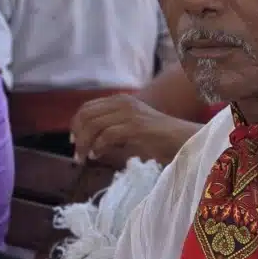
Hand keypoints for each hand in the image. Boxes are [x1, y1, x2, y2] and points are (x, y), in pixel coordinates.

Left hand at [71, 94, 198, 167]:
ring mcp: (129, 113)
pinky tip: (98, 156)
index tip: (74, 140)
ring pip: (93, 124)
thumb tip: (87, 141)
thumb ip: (111, 128)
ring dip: (85, 143)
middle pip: (86, 115)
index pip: (87, 107)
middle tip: (77, 154)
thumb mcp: (131, 128)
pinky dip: (98, 147)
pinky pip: (107, 135)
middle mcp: (123, 102)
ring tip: (86, 157)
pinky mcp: (135, 126)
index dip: (76, 123)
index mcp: (120, 101)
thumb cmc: (158, 139)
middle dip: (78, 135)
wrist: (184, 140)